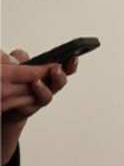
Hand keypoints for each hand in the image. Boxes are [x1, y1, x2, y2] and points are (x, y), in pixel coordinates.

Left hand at [2, 49, 71, 164]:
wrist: (6, 103)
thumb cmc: (15, 83)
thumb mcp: (16, 65)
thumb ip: (20, 58)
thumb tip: (22, 56)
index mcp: (49, 74)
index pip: (65, 68)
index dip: (71, 63)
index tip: (74, 56)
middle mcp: (48, 87)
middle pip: (60, 83)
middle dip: (60, 76)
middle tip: (56, 69)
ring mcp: (38, 100)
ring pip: (46, 97)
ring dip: (43, 89)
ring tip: (36, 82)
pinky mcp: (27, 109)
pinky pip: (30, 106)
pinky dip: (26, 101)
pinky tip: (21, 96)